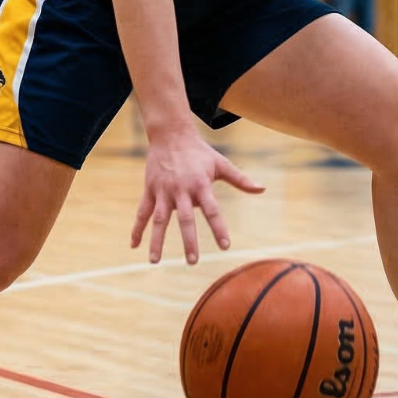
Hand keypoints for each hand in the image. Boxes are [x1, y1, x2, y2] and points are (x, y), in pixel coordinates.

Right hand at [130, 128, 263, 264]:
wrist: (170, 134)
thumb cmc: (199, 152)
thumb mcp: (221, 163)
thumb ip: (240, 179)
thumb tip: (262, 189)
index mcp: (200, 185)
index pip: (212, 210)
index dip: (219, 228)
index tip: (225, 246)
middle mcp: (181, 190)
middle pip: (185, 219)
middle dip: (189, 241)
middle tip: (192, 262)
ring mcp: (163, 191)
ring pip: (159, 220)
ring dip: (157, 241)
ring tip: (155, 262)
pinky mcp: (150, 190)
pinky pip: (142, 212)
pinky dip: (137, 229)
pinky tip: (134, 246)